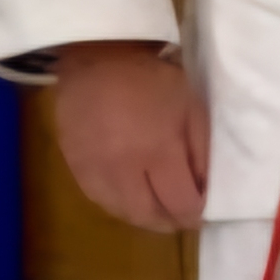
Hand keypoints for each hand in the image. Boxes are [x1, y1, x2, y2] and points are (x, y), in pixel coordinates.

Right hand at [53, 42, 208, 232]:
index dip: (195, 214)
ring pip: (121, 212)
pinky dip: (119, 204)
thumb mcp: (193, 111)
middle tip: (181, 215)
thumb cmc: (154, 82)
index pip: (180, 204)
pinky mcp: (74, 165)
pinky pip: (98, 199)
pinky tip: (131, 196)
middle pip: (148, 216)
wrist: (98, 59)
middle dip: (170, 221)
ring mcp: (93, 169)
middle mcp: (122, 169)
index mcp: (157, 153)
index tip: (203, 210)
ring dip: (144, 216)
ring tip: (159, 208)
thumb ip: (201, 154)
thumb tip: (206, 190)